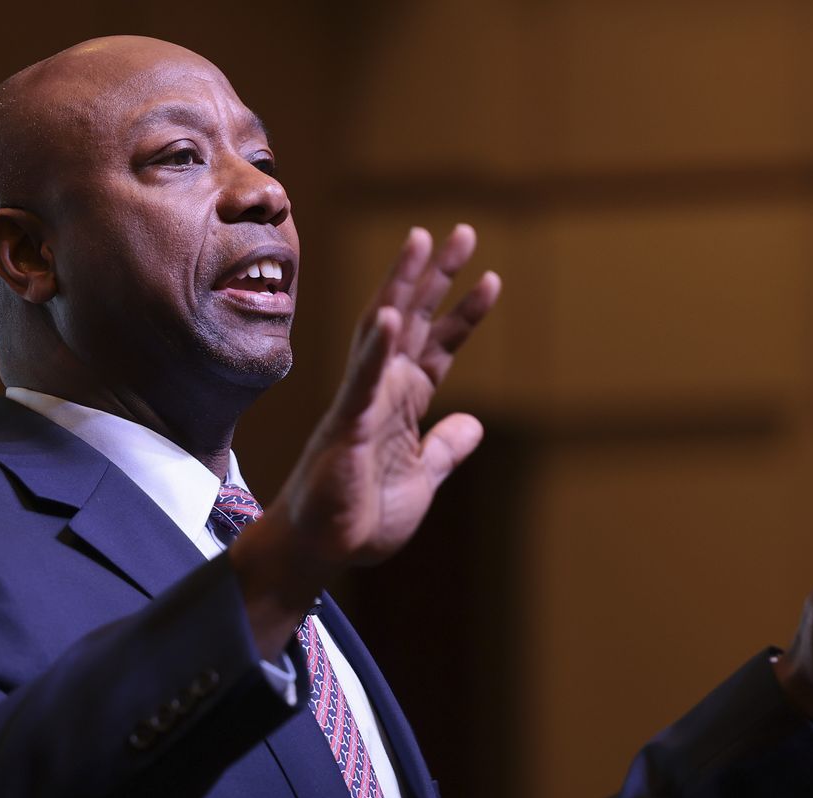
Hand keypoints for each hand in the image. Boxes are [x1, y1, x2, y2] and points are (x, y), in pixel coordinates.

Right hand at [230, 225, 499, 649]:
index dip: (461, 313)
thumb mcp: (422, 480)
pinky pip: (360, 382)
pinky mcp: (345, 427)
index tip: (490, 277)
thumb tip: (475, 424)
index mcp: (399, 404)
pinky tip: (385, 314)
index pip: (435, 347)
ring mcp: (361, 403)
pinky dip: (373, 349)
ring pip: (381, 332)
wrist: (322, 551)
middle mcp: (379, 392)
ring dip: (400, 286)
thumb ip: (445, 449)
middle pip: (410, 321)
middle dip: (435, 277)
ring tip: (420, 241)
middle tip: (462, 230)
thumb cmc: (361, 518)